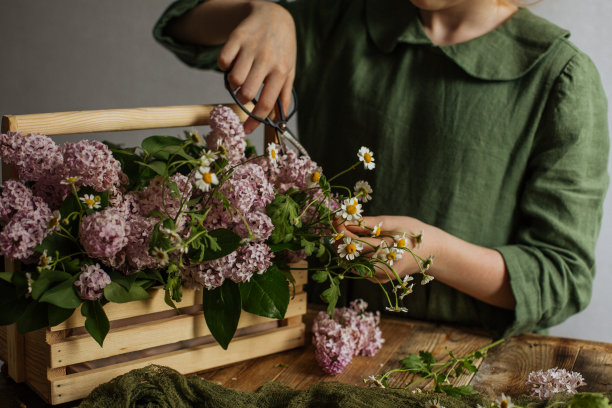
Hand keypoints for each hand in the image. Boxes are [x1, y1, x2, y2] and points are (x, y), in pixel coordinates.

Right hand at [219, 1, 296, 133]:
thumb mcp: (289, 70)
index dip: (255, 120)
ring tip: (240, 77)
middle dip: (242, 99)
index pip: (266, 103)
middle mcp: (267, 59)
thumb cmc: (282, 49)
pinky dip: (224, 67)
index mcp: (281, 71)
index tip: (246, 130)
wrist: (273, 16)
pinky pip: (222, 61)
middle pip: (247, 92)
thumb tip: (282, 121)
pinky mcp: (236, 37)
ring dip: (233, 83)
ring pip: (233, 79)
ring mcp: (251, 48)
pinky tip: (233, 62)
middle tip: (244, 93)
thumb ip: (284, 95)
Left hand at [337, 215, 514, 309]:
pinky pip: (359, 268)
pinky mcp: (379, 280)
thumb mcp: (392, 223)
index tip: (334, 219)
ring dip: (344, 248)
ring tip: (344, 232)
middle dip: (339, 240)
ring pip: (352, 264)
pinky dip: (353, 256)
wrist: (433, 252)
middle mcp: (382, 268)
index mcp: (387, 251)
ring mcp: (380, 277)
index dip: (341, 231)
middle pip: (349, 256)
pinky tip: (354, 244)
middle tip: (336, 224)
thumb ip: (367, 224)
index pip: (355, 244)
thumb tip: (344, 220)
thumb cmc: (413, 232)